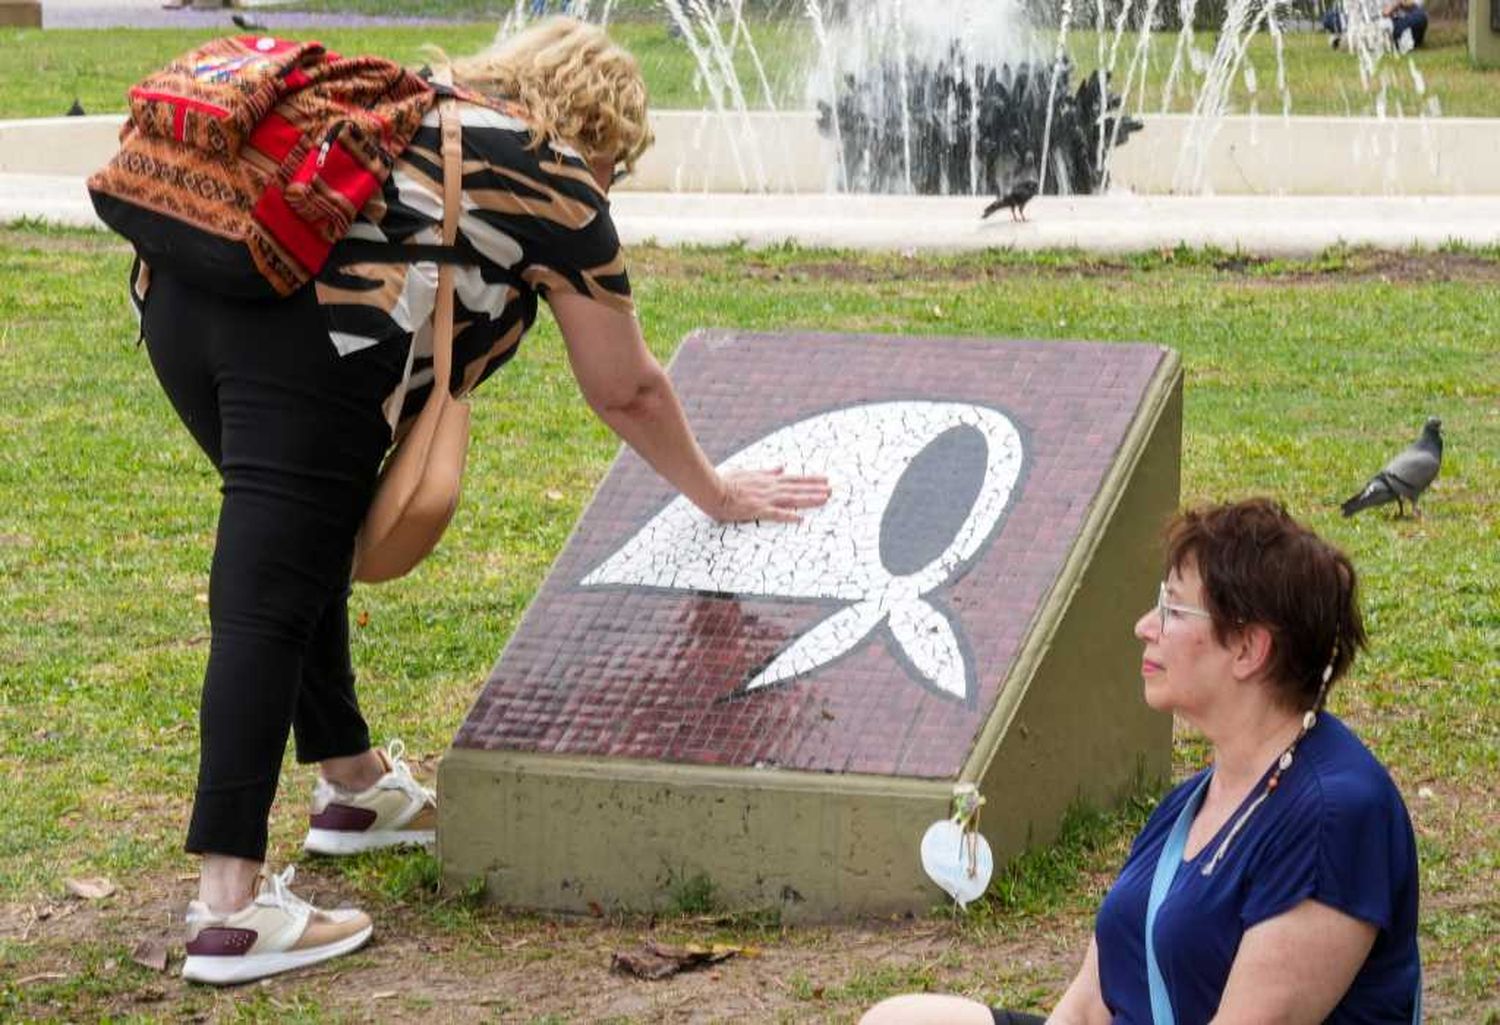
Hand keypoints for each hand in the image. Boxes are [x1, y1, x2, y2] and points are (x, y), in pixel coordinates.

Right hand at [710, 467, 830, 523]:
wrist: (712, 488)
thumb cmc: (727, 481)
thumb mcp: (749, 472)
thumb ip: (767, 472)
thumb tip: (781, 467)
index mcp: (768, 480)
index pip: (794, 479)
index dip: (810, 479)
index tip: (825, 479)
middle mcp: (770, 488)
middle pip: (797, 488)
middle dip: (816, 488)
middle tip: (833, 489)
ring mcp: (765, 499)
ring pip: (792, 498)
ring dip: (809, 498)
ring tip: (825, 499)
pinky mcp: (757, 509)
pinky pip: (775, 514)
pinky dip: (788, 516)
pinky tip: (800, 519)